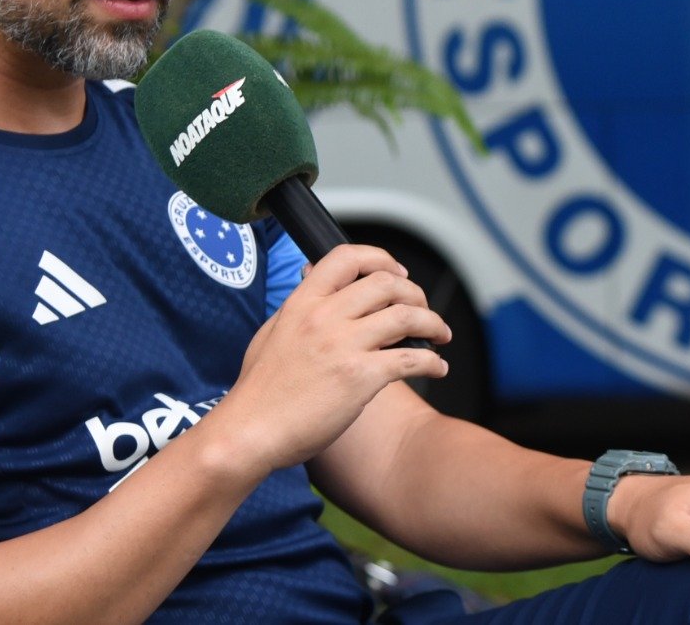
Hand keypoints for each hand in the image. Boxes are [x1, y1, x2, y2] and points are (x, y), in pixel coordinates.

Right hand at [210, 244, 450, 473]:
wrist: (248, 433)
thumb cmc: (259, 390)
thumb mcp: (272, 332)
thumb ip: (298, 306)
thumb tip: (311, 276)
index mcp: (302, 303)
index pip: (348, 257)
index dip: (381, 259)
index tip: (398, 273)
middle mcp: (325, 317)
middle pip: (387, 284)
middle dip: (415, 293)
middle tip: (423, 309)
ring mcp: (344, 346)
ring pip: (407, 316)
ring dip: (434, 324)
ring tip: (441, 335)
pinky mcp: (360, 377)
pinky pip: (411, 359)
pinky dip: (433, 362)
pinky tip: (437, 368)